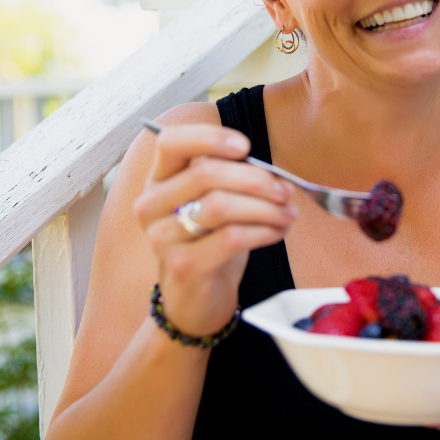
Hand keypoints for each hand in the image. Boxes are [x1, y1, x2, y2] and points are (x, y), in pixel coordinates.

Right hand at [133, 122, 297, 337]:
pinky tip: (278, 232)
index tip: (245, 146)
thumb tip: (274, 172)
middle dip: (255, 179)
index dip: (209, 138)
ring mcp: (163, 237)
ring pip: (221, 206)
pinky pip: (232, 237)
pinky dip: (264, 231)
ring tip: (288, 214)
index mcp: (159, 180)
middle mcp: (152, 205)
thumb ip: (231, 180)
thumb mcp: (213, 204)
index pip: (171, 142)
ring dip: (266, 207)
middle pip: (205, 173)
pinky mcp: (183, 265)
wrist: (195, 301)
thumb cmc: (210, 244)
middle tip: (285, 191)